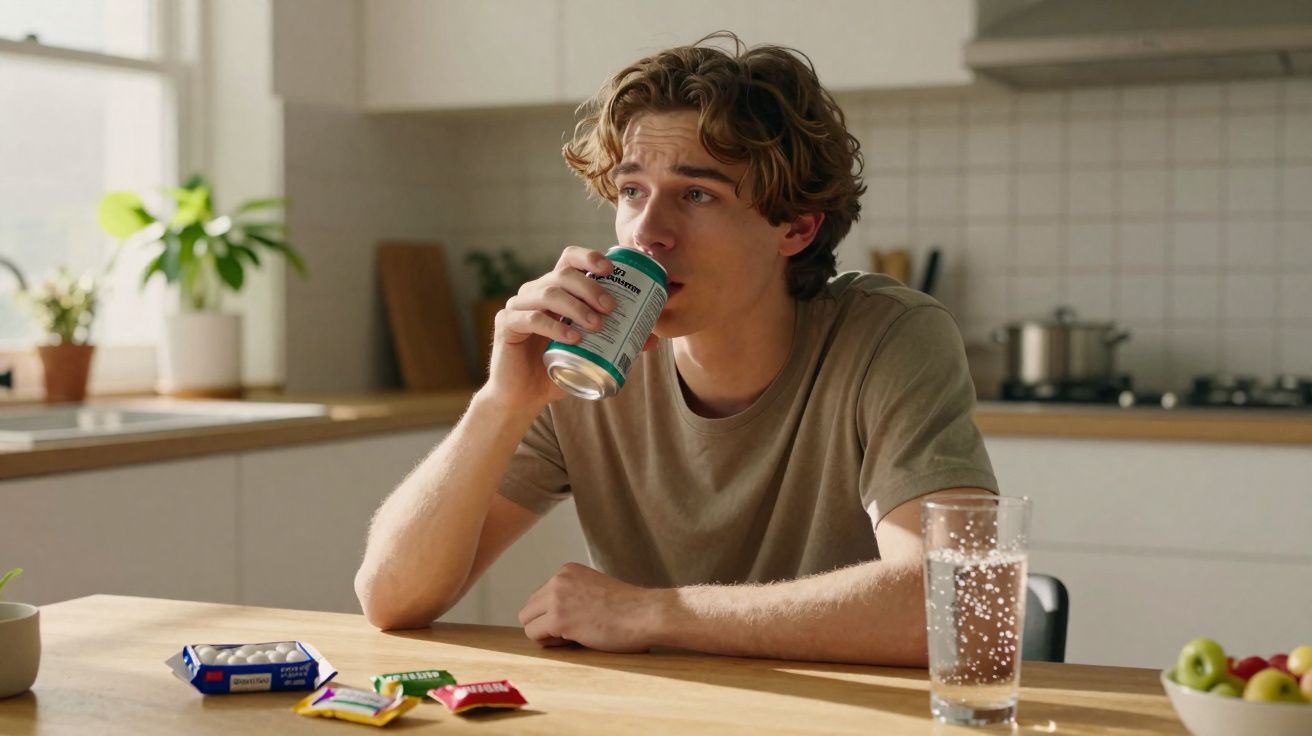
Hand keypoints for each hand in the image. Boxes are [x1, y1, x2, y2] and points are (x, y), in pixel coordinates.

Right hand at [484, 246, 658, 411]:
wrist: (523, 396)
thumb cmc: (558, 367)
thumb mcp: (591, 352)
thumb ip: (618, 341)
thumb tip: (654, 338)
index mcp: (555, 289)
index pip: (570, 259)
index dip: (589, 258)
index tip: (611, 270)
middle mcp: (534, 291)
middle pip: (563, 274)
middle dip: (590, 287)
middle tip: (611, 307)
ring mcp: (518, 306)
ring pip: (548, 293)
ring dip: (576, 306)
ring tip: (596, 325)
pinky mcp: (507, 325)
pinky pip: (531, 319)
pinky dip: (554, 326)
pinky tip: (572, 338)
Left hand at [517, 563, 664, 652]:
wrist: (647, 613)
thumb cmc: (629, 608)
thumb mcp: (594, 589)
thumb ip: (572, 595)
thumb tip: (548, 618)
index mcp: (567, 570)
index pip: (540, 596)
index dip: (553, 614)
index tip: (576, 621)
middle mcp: (558, 579)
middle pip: (529, 608)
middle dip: (544, 623)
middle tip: (571, 632)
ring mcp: (557, 597)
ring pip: (527, 621)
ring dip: (545, 634)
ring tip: (572, 637)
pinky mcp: (559, 618)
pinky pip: (534, 635)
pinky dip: (549, 643)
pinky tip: (573, 640)